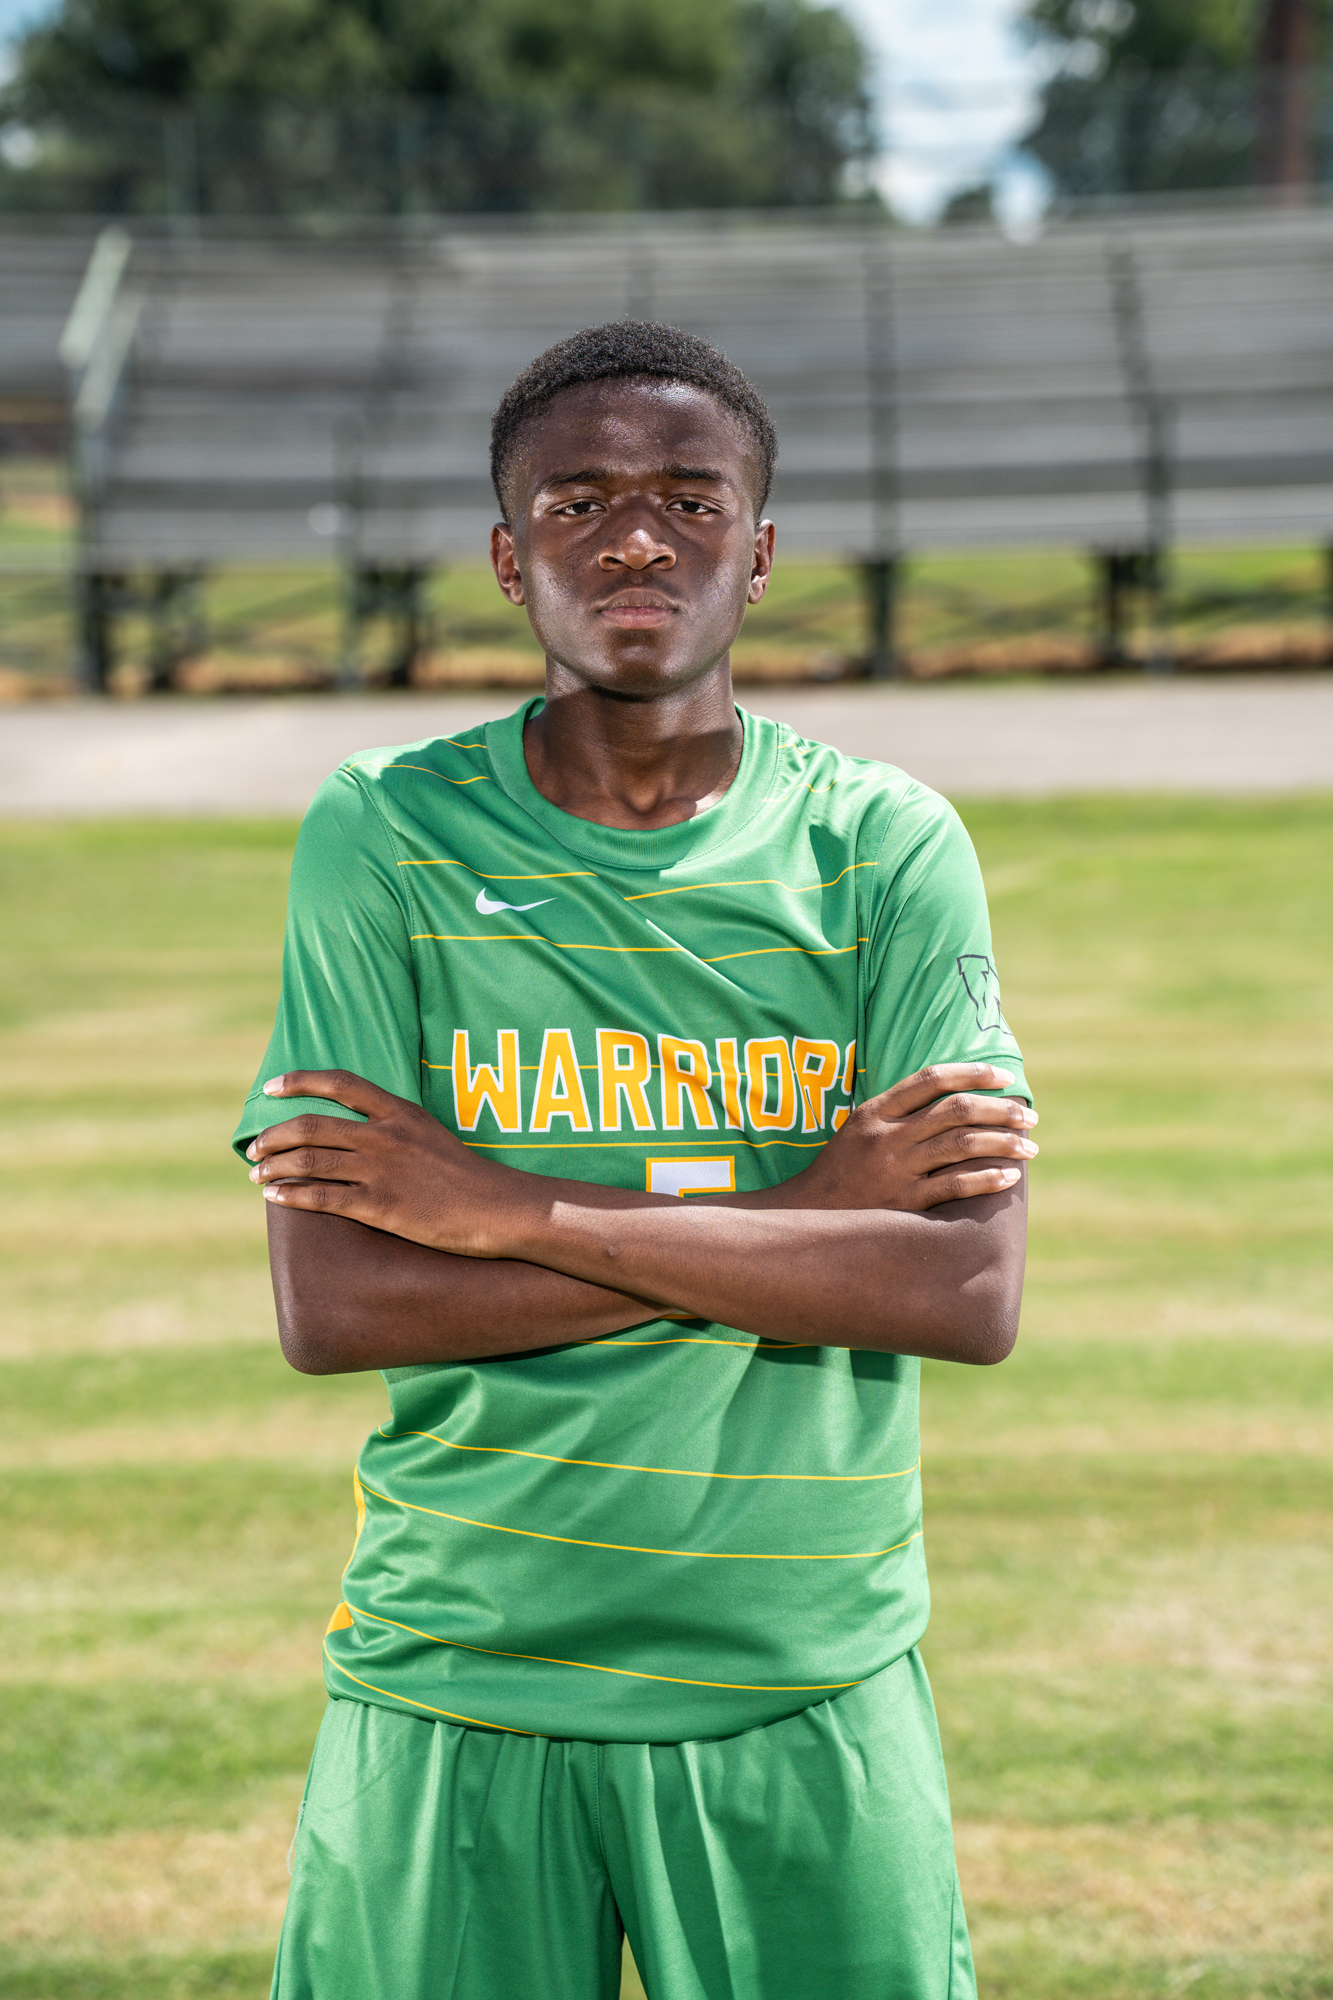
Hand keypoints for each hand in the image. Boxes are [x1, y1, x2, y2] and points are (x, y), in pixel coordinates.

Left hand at [246, 1071, 527, 1256]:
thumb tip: (353, 1131)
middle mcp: (385, 1135)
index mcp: (399, 1111)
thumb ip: (392, 1126)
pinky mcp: (381, 1206)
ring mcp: (382, 1170)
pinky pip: (322, 1198)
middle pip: (311, 1125)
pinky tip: (275, 1198)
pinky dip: (291, 1196)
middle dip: (272, 1137)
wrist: (497, 1207)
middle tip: (254, 1150)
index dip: (300, 1081)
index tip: (272, 1088)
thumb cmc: (465, 1174)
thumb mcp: (429, 1132)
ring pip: (309, 1162)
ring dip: (274, 1168)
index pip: (340, 1083)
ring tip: (257, 1176)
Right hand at [775, 1062, 1035, 1213]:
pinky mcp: (904, 1204)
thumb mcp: (857, 1131)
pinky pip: (955, 1186)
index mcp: (874, 1112)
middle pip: (955, 1110)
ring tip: (1029, 1146)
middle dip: (1000, 1110)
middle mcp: (887, 1137)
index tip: (1004, 1077)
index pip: (931, 1079)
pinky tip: (1008, 1177)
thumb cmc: (840, 1173)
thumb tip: (950, 1099)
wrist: (807, 1219)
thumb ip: (896, 1113)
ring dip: (1003, 1143)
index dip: (973, 1073)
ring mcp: (895, 1170)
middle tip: (1029, 1117)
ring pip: (962, 1145)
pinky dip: (987, 1179)